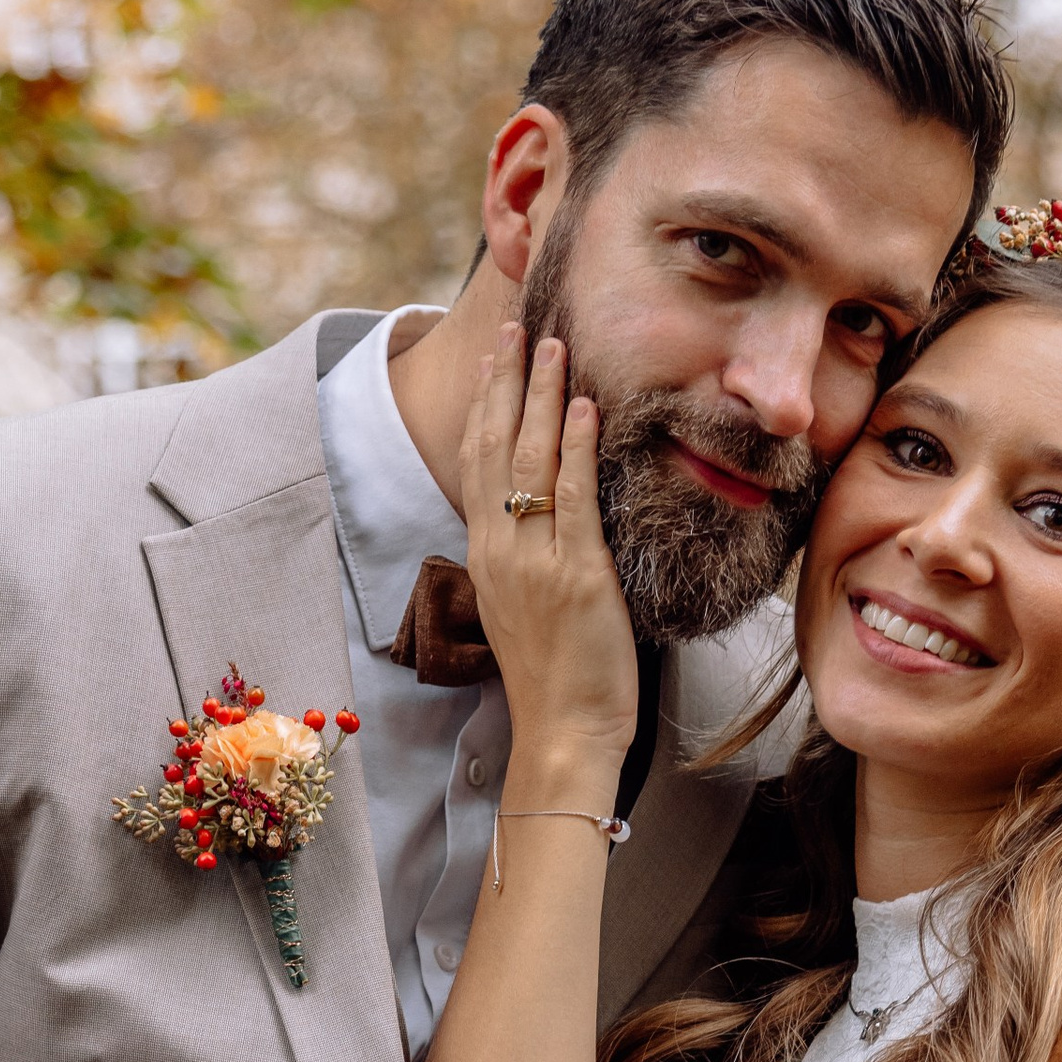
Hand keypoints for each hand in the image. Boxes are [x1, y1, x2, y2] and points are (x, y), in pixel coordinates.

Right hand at [460, 328, 638, 783]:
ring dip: (542, 397)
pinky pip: (573, 498)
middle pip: (493, 447)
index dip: (486, 403)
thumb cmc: (556, 678)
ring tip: (553, 345)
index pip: (476, 461)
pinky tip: (585, 407)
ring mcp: (535, 562)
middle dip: (506, 381)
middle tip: (519, 327)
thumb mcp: (528, 606)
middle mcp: (500, 551)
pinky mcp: (576, 577)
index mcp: (486, 556)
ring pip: (528, 461)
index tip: (495, 357)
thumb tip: (546, 514)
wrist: (563, 734)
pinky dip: (577, 448)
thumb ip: (530, 555)